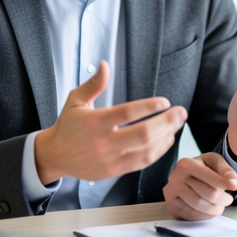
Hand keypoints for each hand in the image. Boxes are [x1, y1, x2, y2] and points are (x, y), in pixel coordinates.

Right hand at [34, 61, 187, 184]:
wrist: (56, 156)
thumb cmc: (68, 125)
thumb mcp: (75, 100)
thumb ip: (93, 84)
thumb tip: (105, 65)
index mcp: (95, 122)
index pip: (127, 113)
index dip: (149, 107)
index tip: (164, 101)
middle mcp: (103, 142)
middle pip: (142, 133)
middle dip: (166, 122)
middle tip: (180, 112)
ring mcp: (110, 159)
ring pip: (146, 150)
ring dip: (166, 136)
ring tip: (177, 124)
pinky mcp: (114, 171)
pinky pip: (142, 162)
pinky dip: (158, 151)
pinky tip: (166, 139)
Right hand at [162, 152, 236, 219]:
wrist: (185, 175)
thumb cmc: (202, 167)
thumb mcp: (214, 161)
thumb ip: (226, 171)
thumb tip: (235, 184)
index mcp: (186, 164)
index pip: (210, 178)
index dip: (224, 184)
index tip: (235, 187)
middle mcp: (175, 178)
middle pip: (208, 195)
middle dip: (223, 199)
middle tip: (228, 199)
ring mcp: (171, 194)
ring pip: (201, 208)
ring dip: (216, 209)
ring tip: (220, 205)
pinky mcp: (172, 207)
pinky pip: (193, 216)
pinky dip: (206, 216)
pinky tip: (209, 210)